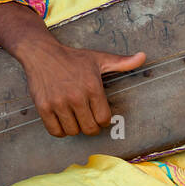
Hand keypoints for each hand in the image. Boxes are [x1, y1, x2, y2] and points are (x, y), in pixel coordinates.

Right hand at [18, 38, 146, 137]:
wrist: (41, 53)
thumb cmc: (72, 58)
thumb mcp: (99, 58)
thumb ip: (122, 62)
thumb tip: (143, 56)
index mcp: (92, 87)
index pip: (104, 119)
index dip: (104, 121)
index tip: (100, 116)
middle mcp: (76, 96)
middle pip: (89, 129)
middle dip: (91, 127)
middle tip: (88, 120)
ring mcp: (58, 103)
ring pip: (73, 131)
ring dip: (76, 128)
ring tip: (75, 118)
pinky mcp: (44, 107)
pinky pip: (55, 131)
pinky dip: (60, 130)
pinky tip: (63, 121)